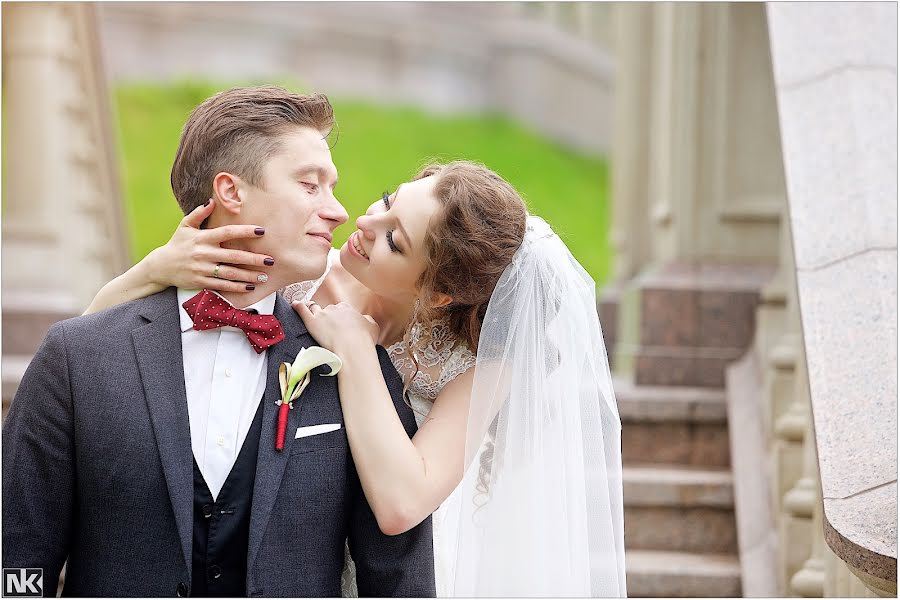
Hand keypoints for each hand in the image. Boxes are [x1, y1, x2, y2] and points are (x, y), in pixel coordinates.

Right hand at [144, 200, 274, 292]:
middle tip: (271, 260)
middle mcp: (203, 253)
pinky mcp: (200, 281)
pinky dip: (236, 286)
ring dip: (248, 275)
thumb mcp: (184, 226)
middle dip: (253, 258)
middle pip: (233, 255)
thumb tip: (212, 201)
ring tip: (265, 276)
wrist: (160, 266)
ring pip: (230, 272)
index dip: (244, 231)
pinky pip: (222, 284)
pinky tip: (250, 286)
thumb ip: (198, 213)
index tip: (261, 231)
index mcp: (202, 238)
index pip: (226, 232)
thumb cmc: (177, 244)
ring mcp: (202, 268)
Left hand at [293, 300, 379, 353]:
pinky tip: (294, 305)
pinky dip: (297, 306)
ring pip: (314, 308)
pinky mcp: (312, 322)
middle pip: (328, 309)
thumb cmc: (364, 340)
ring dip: (312, 310)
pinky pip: (302, 310)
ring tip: (310, 315)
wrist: (353, 349)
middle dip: (327, 317)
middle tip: (328, 328)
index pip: (341, 309)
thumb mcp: (373, 326)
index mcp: (348, 308)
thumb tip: (364, 319)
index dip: (339, 317)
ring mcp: (322, 314)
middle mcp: (335, 308)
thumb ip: (367, 320)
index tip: (340, 324)